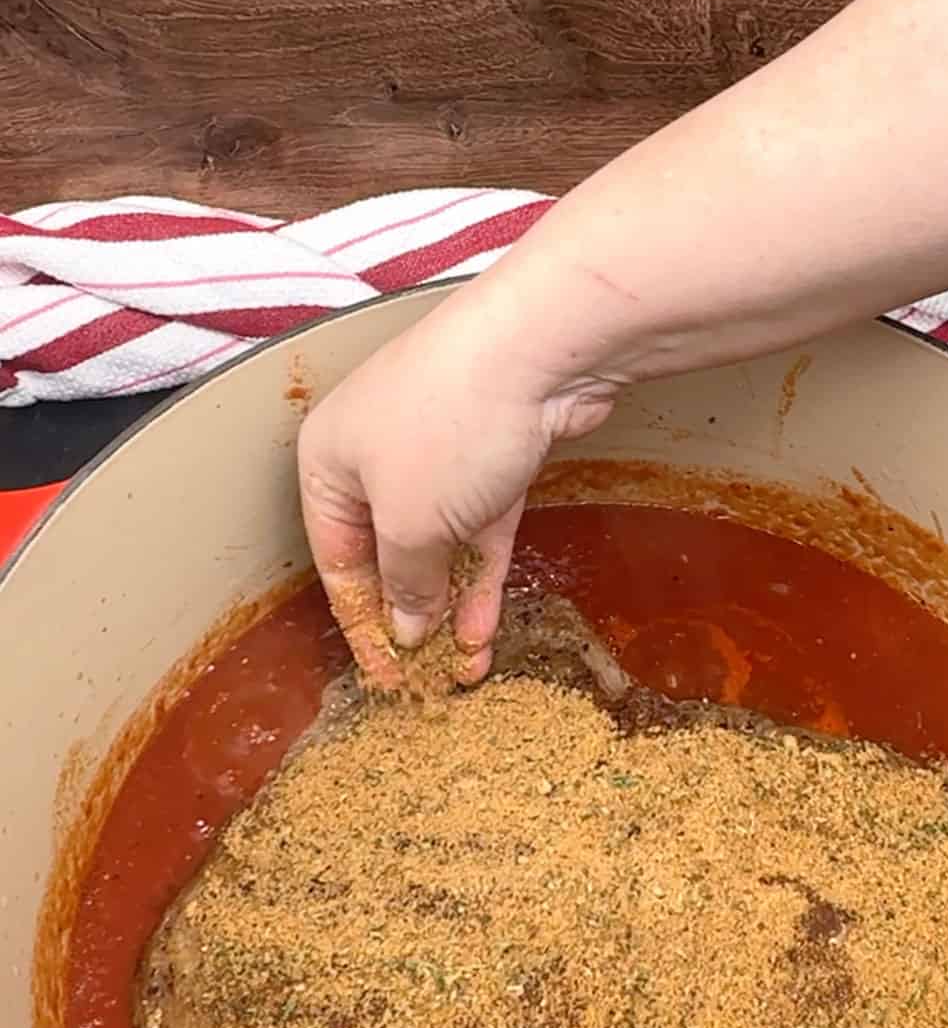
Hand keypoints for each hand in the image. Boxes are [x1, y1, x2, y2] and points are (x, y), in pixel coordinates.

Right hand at [297, 284, 617, 688]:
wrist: (538, 348)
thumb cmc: (447, 424)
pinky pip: (480, 530)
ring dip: (452, 608)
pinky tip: (486, 627)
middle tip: (427, 679)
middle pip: (389, 555)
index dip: (359, 624)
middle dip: (410, 619)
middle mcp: (375, 454)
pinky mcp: (494, 456)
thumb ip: (406, 583)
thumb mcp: (410, 524)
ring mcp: (439, 453)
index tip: (382, 674)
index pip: (336, 561)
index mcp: (327, 462)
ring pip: (440, 546)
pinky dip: (483, 577)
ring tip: (466, 668)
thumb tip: (407, 627)